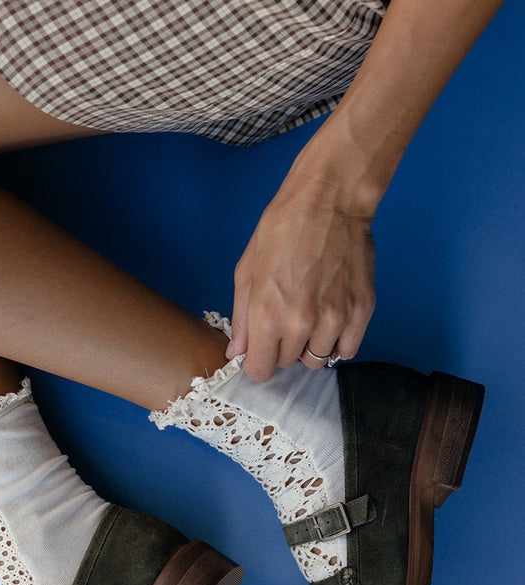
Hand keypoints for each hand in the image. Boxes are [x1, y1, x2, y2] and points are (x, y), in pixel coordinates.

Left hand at [228, 141, 377, 380]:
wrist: (330, 200)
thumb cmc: (283, 229)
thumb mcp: (247, 271)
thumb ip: (241, 318)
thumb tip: (237, 353)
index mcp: (268, 316)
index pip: (260, 372)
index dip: (258, 362)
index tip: (261, 350)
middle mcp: (302, 324)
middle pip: (288, 364)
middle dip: (282, 347)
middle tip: (286, 317)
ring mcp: (335, 319)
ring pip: (317, 360)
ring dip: (310, 345)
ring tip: (310, 315)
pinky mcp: (361, 311)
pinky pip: (347, 350)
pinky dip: (338, 341)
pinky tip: (330, 319)